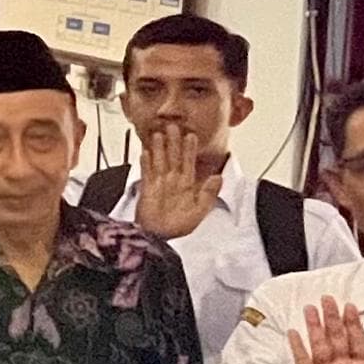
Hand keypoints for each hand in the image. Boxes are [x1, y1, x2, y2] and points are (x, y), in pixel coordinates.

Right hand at [132, 124, 214, 240]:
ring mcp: (158, 184)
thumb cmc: (178, 226)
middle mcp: (172, 181)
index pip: (188, 162)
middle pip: (172, 157)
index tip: (191, 135)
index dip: (189, 149)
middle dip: (173, 142)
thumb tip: (218, 177)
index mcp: (186, 185)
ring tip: (157, 134)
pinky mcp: (146, 188)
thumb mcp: (200, 210)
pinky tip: (145, 152)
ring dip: (158, 148)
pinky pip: (146, 172)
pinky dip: (145, 162)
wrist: (159, 236)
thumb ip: (208, 193)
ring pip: (159, 161)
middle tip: (172, 127)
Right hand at [287, 297, 363, 363]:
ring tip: (310, 308)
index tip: (351, 306)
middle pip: (337, 337)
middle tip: (328, 298)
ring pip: (319, 344)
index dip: (354, 324)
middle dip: (333, 318)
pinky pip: (302, 361)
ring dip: (315, 326)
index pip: (358, 341)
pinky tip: (293, 332)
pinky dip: (298, 347)